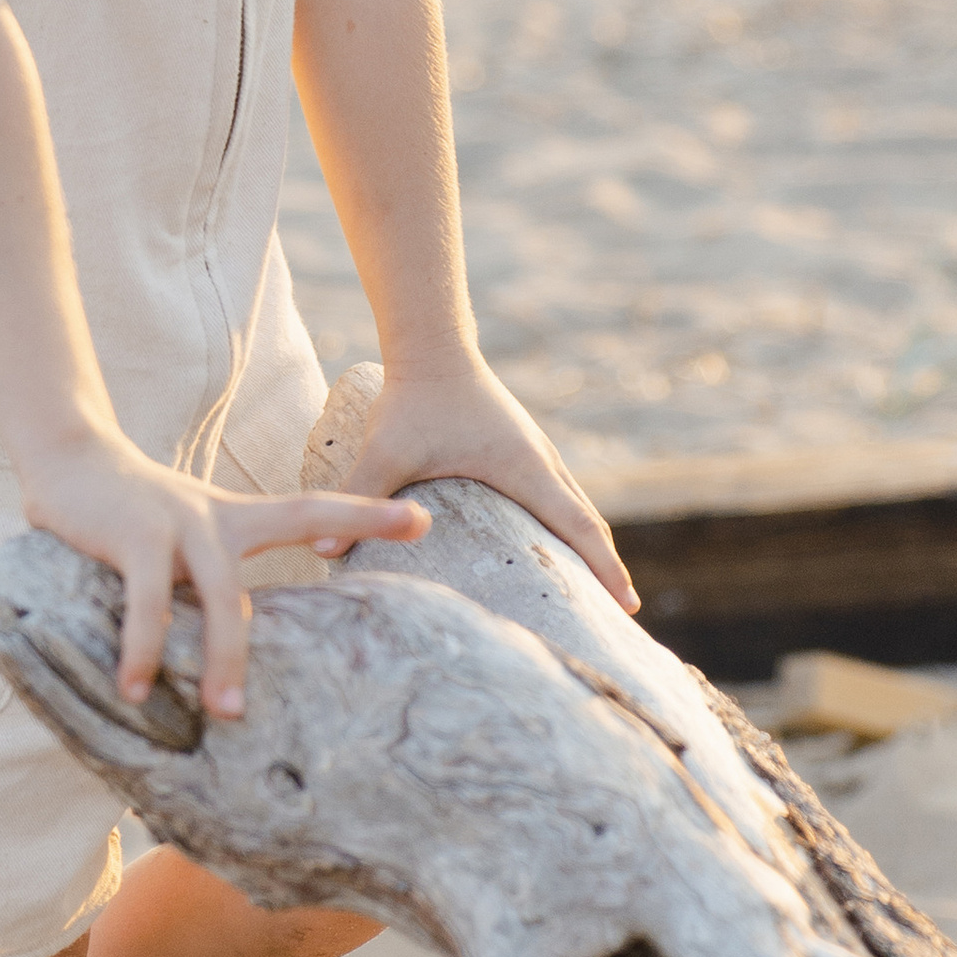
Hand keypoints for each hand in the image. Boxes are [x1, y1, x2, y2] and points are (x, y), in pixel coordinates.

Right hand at [21, 427, 428, 719]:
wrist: (65, 455)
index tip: (425, 521)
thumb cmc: (122, 511)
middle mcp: (216, 518)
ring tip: (226, 713)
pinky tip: (134, 686)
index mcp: (233, 518)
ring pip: (222, 595)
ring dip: (224, 658)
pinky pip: (147, 602)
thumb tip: (215, 649)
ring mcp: (179, 523)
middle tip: (340, 645)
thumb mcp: (174, 539)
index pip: (312, 509)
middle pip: (287, 545)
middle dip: (329, 584)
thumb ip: (196, 583)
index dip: (369, 515)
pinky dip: (142, 647)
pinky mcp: (135, 536)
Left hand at [342, 358, 637, 614]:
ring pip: (574, 504)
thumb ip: (360, 496)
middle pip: (587, 522)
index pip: (579, 528)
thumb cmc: (412, 398)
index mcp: (525, 471)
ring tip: (590, 588)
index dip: (605, 569)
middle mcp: (541, 461)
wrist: (429, 343)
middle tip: (617, 613)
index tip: (629, 605)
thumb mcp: (385, 450)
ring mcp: (534, 451)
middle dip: (604, 567)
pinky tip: (548, 540)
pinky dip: (565, 520)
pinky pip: (555, 490)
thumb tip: (326, 550)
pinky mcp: (519, 445)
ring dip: (586, 543)